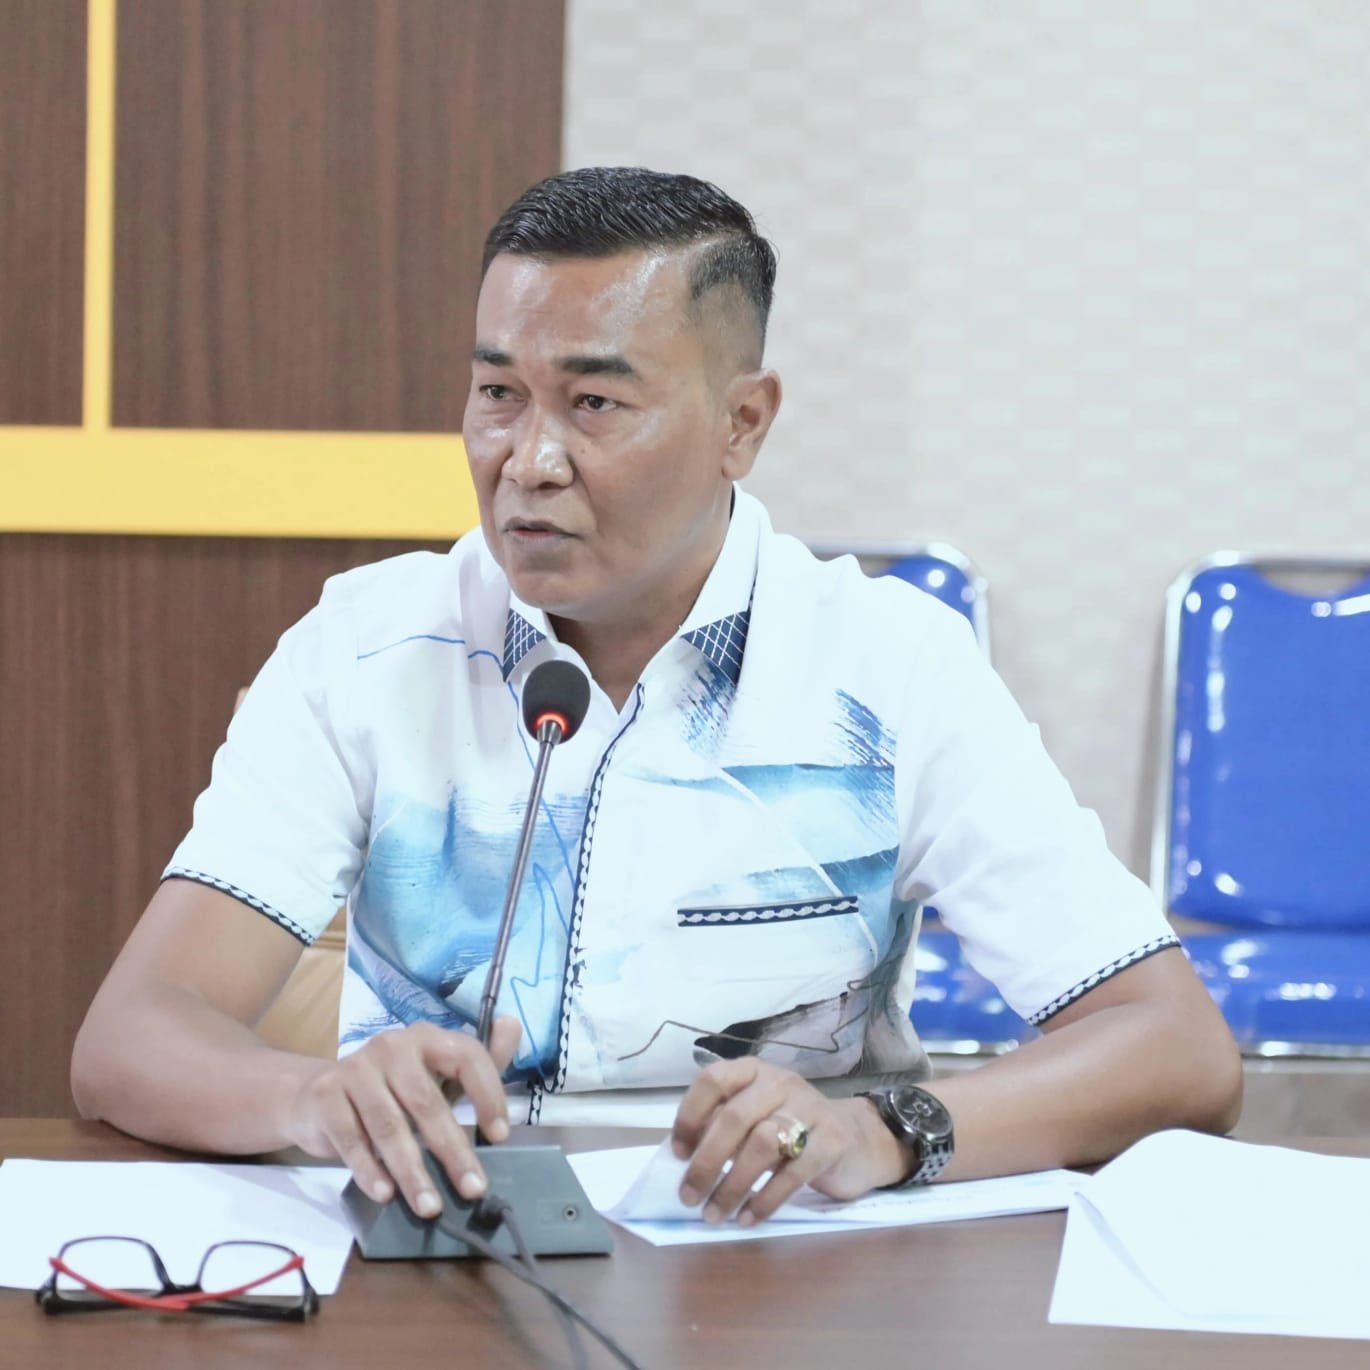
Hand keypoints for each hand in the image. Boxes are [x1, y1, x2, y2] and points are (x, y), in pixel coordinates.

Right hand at [283, 1016, 522, 1218]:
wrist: (319, 1096)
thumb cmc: (392, 1089)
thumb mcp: (438, 1077)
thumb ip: (479, 1061)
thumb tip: (513, 1024)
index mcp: (426, 1037)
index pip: (466, 1057)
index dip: (487, 1095)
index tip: (500, 1137)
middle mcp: (391, 1045)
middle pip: (426, 1102)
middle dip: (453, 1150)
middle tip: (473, 1189)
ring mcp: (355, 1068)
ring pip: (389, 1126)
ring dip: (411, 1172)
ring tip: (430, 1207)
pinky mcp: (326, 1095)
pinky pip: (351, 1138)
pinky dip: (369, 1170)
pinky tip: (385, 1195)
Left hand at [670, 1059, 908, 1225]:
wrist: (859, 1138)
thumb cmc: (793, 1129)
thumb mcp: (757, 1115)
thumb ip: (723, 1124)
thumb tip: (682, 1155)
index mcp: (754, 1071)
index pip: (713, 1080)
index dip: (690, 1116)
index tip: (677, 1153)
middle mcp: (780, 1082)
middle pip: (734, 1117)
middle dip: (706, 1162)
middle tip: (689, 1197)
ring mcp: (810, 1108)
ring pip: (761, 1143)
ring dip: (732, 1184)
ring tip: (715, 1213)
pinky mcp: (833, 1140)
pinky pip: (793, 1172)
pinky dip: (765, 1200)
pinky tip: (749, 1218)